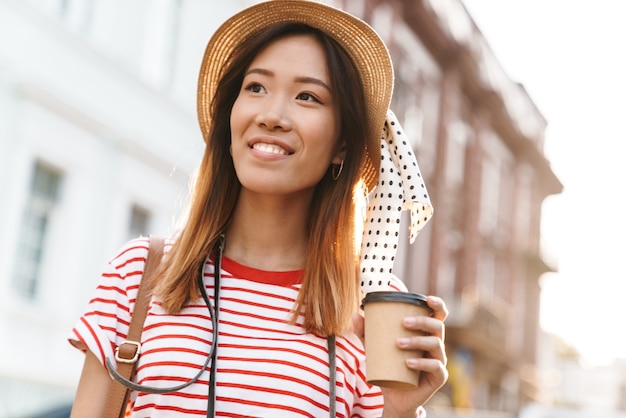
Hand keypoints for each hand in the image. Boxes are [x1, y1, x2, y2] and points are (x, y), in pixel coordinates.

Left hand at [353, 296, 448, 417]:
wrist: (393, 397)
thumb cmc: (388, 367)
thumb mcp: (375, 349)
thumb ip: (365, 333)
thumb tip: (355, 314)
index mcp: (425, 333)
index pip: (438, 316)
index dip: (437, 305)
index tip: (426, 299)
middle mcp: (435, 344)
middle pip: (437, 326)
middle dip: (422, 321)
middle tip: (403, 322)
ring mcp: (439, 360)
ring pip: (436, 344)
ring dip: (417, 341)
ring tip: (398, 343)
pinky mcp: (438, 377)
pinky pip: (435, 366)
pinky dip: (422, 362)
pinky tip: (408, 362)